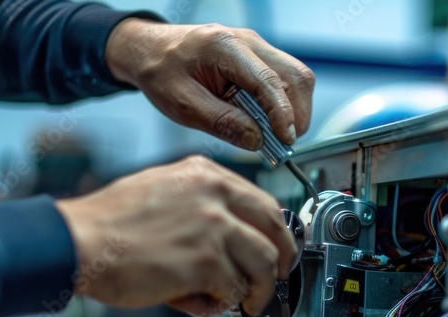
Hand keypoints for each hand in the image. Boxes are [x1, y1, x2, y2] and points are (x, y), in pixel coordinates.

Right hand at [54, 156, 297, 316]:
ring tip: (242, 303)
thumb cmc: (110, 224)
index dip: (274, 233)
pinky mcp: (205, 263)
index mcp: (205, 174)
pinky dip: (221, 305)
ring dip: (256, 291)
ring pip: (264, 264)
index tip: (276, 251)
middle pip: (276, 229)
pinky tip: (200, 304)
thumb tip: (231, 234)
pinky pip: (233, 291)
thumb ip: (201, 203)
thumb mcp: (162, 189)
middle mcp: (215, 194)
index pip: (263, 201)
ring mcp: (213, 227)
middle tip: (274, 282)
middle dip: (282, 261)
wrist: (79, 242)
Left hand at [106, 19, 315, 149]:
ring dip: (292, 110)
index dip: (283, 113)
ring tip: (273, 135)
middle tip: (283, 143)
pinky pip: (284, 81)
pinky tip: (265, 121)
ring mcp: (256, 48)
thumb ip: (221, 122)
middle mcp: (248, 42)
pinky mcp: (258, 59)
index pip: (269, 80)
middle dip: (297, 114)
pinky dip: (282, 105)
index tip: (286, 139)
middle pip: (296, 76)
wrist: (150, 51)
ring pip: (296, 78)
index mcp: (225, 47)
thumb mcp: (182, 104)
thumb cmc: (161, 72)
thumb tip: (257, 140)